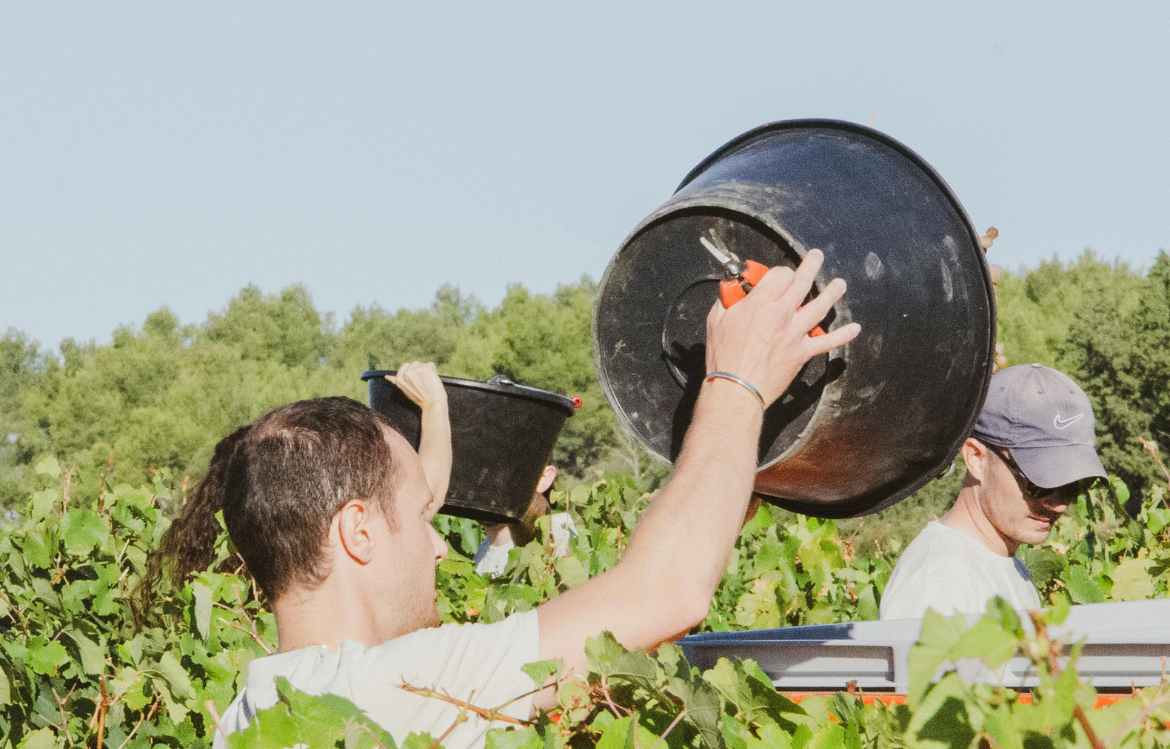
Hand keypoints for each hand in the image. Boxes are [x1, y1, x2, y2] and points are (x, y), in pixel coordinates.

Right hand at [387, 362, 447, 409]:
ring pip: (423, 364)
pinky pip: (431, 364)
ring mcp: (416, 370)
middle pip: (415, 363)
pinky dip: (434, 371)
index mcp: (399, 379)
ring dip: (427, 371)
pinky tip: (433, 380)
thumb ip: (397, 382)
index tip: (416, 380)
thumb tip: (386, 376)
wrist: (432, 403)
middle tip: (422, 383)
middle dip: (420, 371)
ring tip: (428, 383)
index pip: (405, 365)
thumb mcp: (405, 390)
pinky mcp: (426, 369)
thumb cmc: (419, 398)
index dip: (413, 372)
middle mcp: (406, 374)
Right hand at [704, 249, 859, 405]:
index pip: (780, 274)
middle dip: (811, 265)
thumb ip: (727, 298)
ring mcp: (795, 333)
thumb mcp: (716, 320)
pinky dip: (843, 335)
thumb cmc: (724, 357)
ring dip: (832, 293)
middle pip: (802, 282)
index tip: (778, 275)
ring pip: (820, 306)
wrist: (737, 388)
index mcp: (760, 303)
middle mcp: (782, 314)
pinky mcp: (802, 352)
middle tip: (817, 257)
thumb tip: (731, 285)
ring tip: (840, 284)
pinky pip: (827, 342)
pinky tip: (854, 328)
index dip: (780, 271)